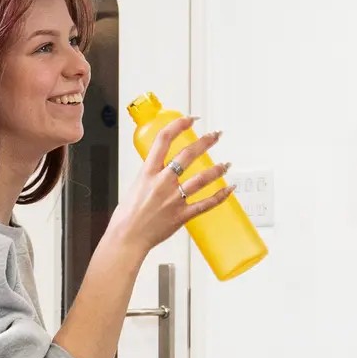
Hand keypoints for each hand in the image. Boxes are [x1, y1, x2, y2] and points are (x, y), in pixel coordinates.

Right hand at [111, 113, 230, 254]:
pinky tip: (229, 190)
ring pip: (201, 179)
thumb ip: (151, 176)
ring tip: (227, 164)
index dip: (178, 125)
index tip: (189, 120)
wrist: (127, 237)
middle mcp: (162, 182)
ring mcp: (173, 199)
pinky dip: (220, 196)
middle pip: (187, 155)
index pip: (163, 140)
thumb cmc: (127, 216)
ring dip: (217, 169)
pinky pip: (205, 204)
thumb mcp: (135, 186)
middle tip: (215, 135)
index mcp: (148, 172)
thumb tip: (161, 170)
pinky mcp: (181, 215)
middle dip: (205, 142)